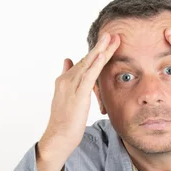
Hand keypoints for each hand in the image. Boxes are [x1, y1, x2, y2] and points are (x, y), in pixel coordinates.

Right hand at [40, 32, 120, 160]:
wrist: (58, 137)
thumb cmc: (64, 121)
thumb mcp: (67, 97)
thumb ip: (68, 78)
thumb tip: (67, 60)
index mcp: (65, 80)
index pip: (83, 62)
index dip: (96, 51)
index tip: (107, 41)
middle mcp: (67, 80)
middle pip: (87, 60)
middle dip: (101, 46)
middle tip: (113, 33)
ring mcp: (71, 86)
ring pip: (88, 64)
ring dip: (101, 50)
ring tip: (111, 38)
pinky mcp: (77, 94)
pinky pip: (88, 76)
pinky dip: (95, 64)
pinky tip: (103, 54)